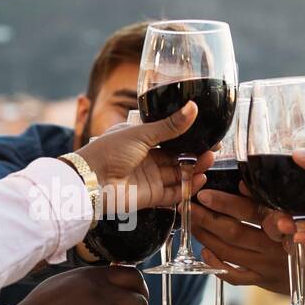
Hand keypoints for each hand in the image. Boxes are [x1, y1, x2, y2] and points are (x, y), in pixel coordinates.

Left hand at [73, 101, 213, 209]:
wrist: (91, 181)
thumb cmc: (109, 151)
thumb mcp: (141, 133)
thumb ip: (170, 126)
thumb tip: (193, 108)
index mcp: (142, 139)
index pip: (172, 137)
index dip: (190, 137)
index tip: (209, 135)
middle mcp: (147, 159)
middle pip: (178, 157)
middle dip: (196, 153)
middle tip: (214, 149)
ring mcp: (150, 178)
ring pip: (179, 174)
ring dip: (195, 169)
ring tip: (210, 161)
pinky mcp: (151, 197)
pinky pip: (174, 193)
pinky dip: (187, 188)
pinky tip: (200, 179)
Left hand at [188, 189, 289, 294]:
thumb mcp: (303, 216)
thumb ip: (274, 203)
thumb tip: (243, 183)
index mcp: (286, 228)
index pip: (252, 212)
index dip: (226, 203)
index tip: (205, 192)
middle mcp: (274, 249)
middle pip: (234, 233)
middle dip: (207, 218)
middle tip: (189, 205)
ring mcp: (266, 268)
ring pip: (229, 253)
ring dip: (206, 237)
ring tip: (191, 222)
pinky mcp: (262, 282)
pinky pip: (234, 276)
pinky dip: (217, 264)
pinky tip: (205, 251)